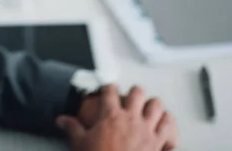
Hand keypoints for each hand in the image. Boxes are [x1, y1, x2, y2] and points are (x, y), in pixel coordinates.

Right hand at [57, 85, 177, 150]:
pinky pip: (169, 127)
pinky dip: (168, 126)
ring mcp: (147, 130)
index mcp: (111, 115)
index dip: (109, 87)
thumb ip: (72, 128)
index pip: (110, 90)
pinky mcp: (159, 143)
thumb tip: (62, 121)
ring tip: (148, 108)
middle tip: (130, 98)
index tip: (109, 88)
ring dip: (153, 106)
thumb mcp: (81, 144)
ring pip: (157, 106)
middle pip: (138, 92)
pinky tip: (164, 128)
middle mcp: (131, 118)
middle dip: (134, 93)